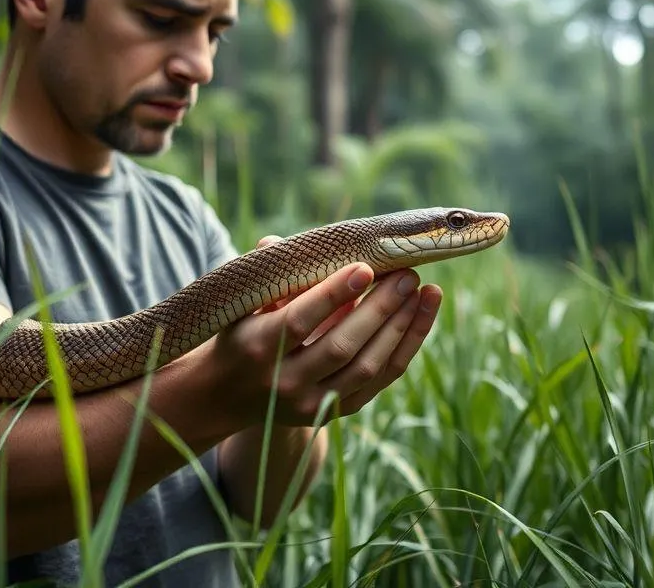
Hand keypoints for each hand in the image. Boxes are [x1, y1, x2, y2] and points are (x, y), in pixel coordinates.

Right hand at [213, 235, 442, 426]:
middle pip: (341, 346)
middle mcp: (285, 382)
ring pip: (367, 366)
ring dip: (401, 327)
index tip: (366, 266)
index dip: (334, 294)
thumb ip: (265, 275)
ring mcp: (312, 403)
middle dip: (380, 308)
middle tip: (407, 274)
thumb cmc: (242, 333)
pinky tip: (421, 314)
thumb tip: (278, 242)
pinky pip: (380, 379)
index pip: (300, 320)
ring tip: (422, 291)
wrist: (231, 395)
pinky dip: (405, 346)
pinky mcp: (336, 412)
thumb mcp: (241, 305)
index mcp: (258, 347)